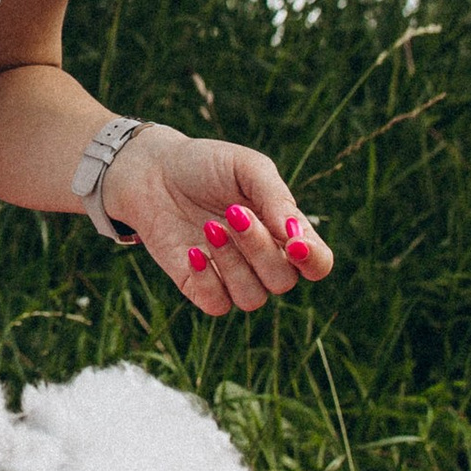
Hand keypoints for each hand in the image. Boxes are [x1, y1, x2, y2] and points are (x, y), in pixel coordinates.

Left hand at [102, 128, 333, 318]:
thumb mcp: (247, 168)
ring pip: (252, 297)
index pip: (317, 263)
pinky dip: (207, 280)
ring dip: (232, 263)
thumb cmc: (206, 165)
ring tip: (209, 226)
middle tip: (233, 212)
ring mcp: (231, 277)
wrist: (152, 171)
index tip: (295, 243)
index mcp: (284, 232)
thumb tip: (296, 237)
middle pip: (283, 281)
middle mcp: (263, 260)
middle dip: (259, 248)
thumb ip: (276, 198)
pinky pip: (217, 305)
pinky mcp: (199, 286)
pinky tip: (192, 250)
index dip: (313, 260)